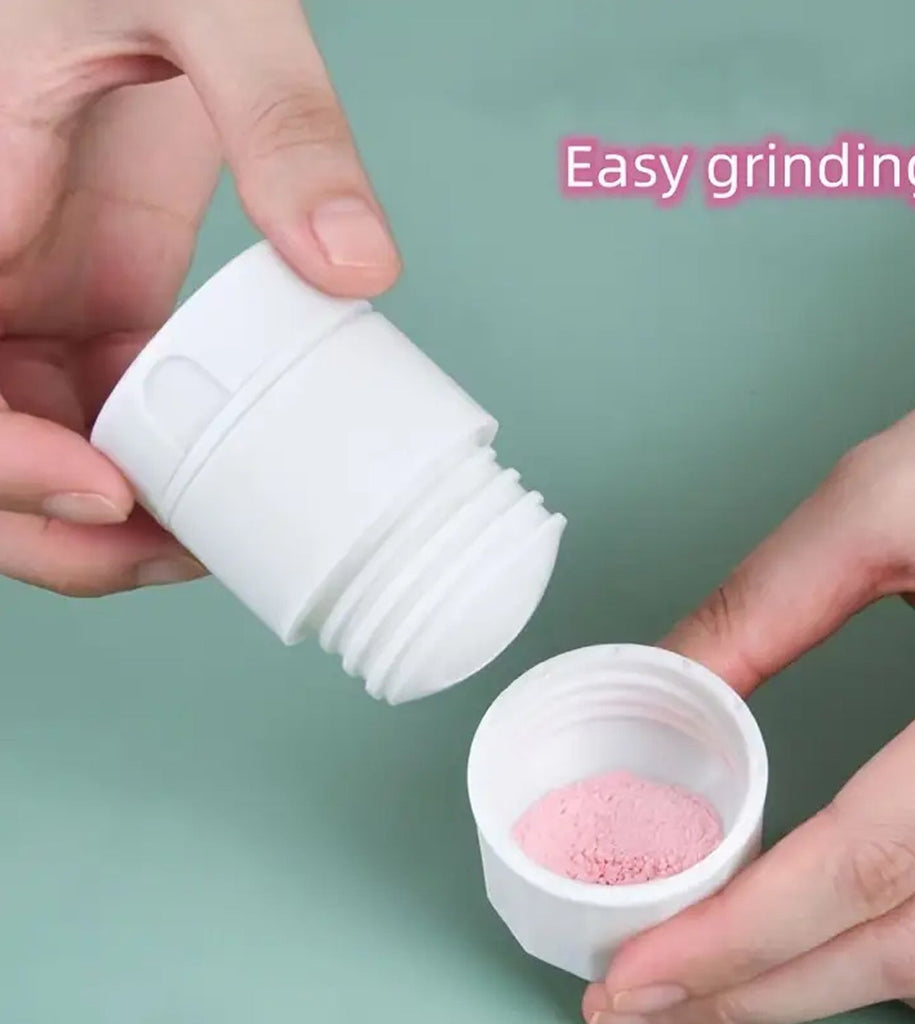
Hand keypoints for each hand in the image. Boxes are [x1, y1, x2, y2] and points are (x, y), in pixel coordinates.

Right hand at [0, 0, 399, 594]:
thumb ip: (276, 114)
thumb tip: (354, 263)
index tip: (103, 490)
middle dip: (59, 526)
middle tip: (176, 551)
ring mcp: (34, 295)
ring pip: (43, 442)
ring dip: (114, 514)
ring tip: (214, 537)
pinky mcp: (96, 298)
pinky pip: (110, 409)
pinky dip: (160, 465)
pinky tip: (227, 482)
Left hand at [584, 341, 914, 1023]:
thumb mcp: (878, 502)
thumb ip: (763, 607)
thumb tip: (666, 686)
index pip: (870, 857)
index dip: (739, 934)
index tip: (640, 974)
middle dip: (769, 990)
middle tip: (657, 999)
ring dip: (871, 987)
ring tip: (759, 964)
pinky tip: (884, 937)